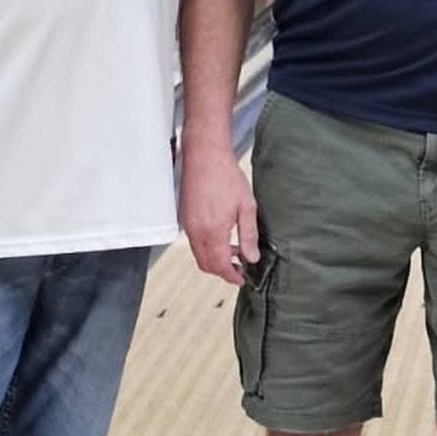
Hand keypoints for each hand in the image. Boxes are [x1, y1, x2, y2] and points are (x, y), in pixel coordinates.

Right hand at [180, 144, 258, 283]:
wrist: (205, 156)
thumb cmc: (224, 175)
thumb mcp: (246, 207)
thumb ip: (249, 235)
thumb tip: (251, 256)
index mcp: (212, 231)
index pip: (220, 265)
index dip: (231, 276)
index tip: (242, 278)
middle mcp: (196, 231)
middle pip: (206, 264)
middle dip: (222, 271)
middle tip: (240, 269)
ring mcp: (188, 225)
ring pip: (199, 254)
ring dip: (215, 259)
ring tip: (235, 251)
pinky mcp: (185, 218)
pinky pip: (194, 242)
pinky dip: (207, 247)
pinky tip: (222, 238)